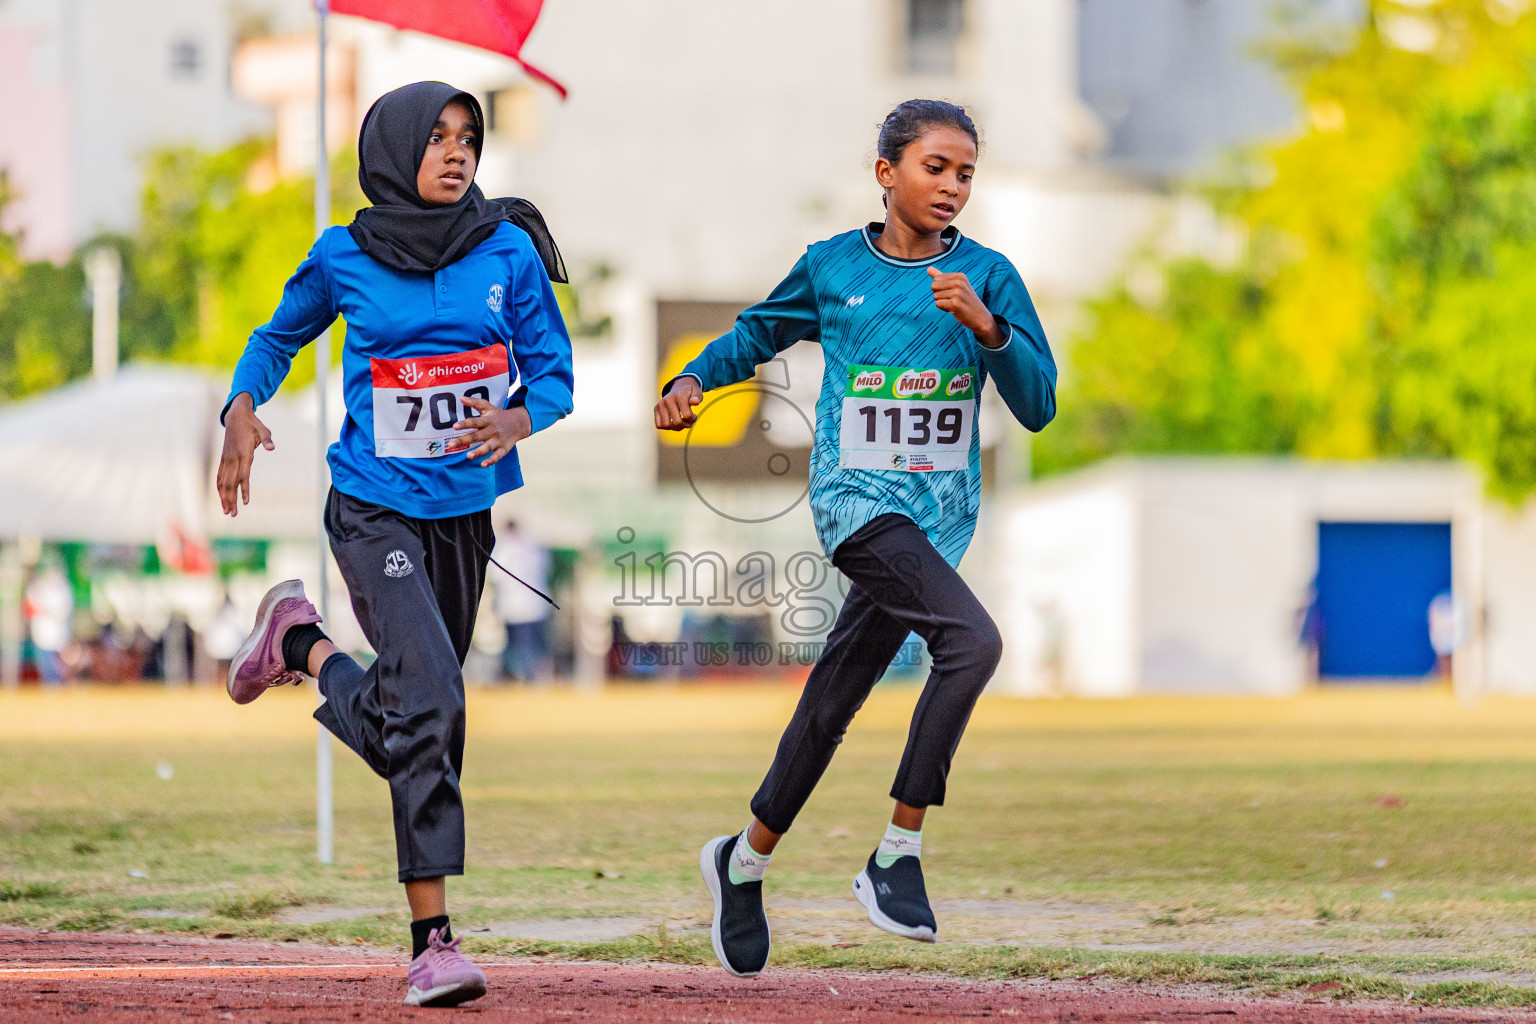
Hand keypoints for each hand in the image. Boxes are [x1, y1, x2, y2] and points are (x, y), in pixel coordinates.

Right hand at [217, 392, 274, 516]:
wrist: (236, 416)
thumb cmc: (252, 424)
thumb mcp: (263, 430)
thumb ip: (267, 440)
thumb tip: (272, 448)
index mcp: (244, 454)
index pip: (244, 476)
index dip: (244, 490)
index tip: (246, 503)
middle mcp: (233, 458)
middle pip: (231, 483)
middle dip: (231, 500)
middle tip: (233, 514)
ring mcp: (226, 459)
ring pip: (223, 482)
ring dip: (224, 497)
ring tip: (226, 511)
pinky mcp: (223, 459)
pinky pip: (220, 476)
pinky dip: (220, 487)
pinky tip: (221, 498)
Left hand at [449, 395, 530, 465]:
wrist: (519, 423)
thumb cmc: (499, 415)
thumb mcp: (488, 407)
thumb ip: (475, 402)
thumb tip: (461, 398)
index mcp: (487, 420)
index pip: (474, 422)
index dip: (465, 424)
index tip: (455, 426)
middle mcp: (492, 431)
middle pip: (476, 436)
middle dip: (463, 440)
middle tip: (450, 445)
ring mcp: (498, 441)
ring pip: (487, 448)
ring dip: (478, 452)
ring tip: (468, 456)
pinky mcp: (503, 449)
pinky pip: (497, 456)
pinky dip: (491, 461)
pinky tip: (483, 465)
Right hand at [654, 376, 702, 430]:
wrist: (680, 387)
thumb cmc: (690, 393)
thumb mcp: (697, 393)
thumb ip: (696, 398)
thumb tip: (695, 401)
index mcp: (679, 396)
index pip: (687, 415)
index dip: (693, 419)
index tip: (694, 416)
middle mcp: (668, 400)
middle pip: (677, 422)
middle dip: (685, 425)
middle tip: (689, 421)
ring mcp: (660, 404)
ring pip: (666, 425)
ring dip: (676, 428)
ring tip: (682, 422)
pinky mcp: (656, 408)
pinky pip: (659, 425)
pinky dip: (667, 427)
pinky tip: (674, 423)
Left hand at [928, 266, 1005, 347]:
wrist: (980, 317)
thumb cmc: (966, 301)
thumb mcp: (957, 286)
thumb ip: (942, 277)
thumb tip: (928, 268)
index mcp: (960, 276)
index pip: (936, 279)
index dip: (941, 288)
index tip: (953, 293)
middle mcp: (959, 283)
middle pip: (934, 286)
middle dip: (939, 295)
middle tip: (952, 300)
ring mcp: (958, 293)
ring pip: (935, 296)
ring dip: (943, 303)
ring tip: (955, 305)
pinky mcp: (955, 304)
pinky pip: (938, 304)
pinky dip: (944, 308)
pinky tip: (954, 310)